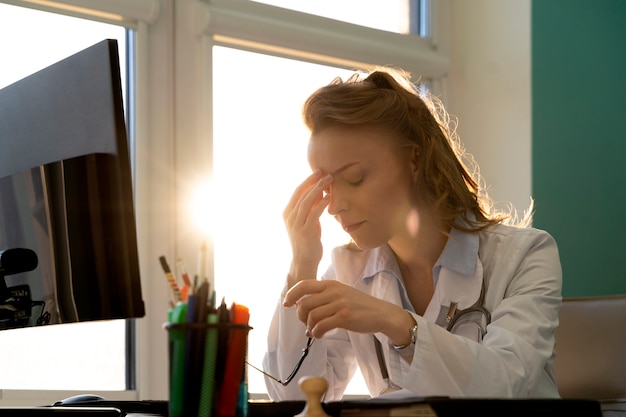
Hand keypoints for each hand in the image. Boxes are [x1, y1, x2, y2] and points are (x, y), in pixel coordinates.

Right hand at [283, 170, 332, 284]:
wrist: (304, 261)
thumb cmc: (308, 240)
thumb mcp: (308, 220)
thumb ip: (311, 207)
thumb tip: (320, 190)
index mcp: (287, 212)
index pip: (297, 191)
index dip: (308, 180)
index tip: (319, 171)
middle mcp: (289, 217)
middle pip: (301, 193)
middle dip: (314, 181)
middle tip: (326, 173)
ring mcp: (296, 225)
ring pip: (307, 201)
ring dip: (318, 189)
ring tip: (329, 181)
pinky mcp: (305, 232)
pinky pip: (313, 214)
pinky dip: (321, 203)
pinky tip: (329, 197)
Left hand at [283, 280, 411, 342]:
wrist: (382, 314)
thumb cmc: (359, 306)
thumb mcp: (341, 294)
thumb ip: (323, 298)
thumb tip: (300, 309)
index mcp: (331, 284)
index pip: (304, 285)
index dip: (291, 294)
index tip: (286, 304)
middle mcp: (334, 291)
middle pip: (304, 304)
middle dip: (301, 317)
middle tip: (306, 324)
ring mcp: (339, 303)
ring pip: (311, 316)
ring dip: (309, 327)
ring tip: (314, 331)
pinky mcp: (344, 317)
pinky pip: (321, 326)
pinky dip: (316, 333)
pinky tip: (320, 335)